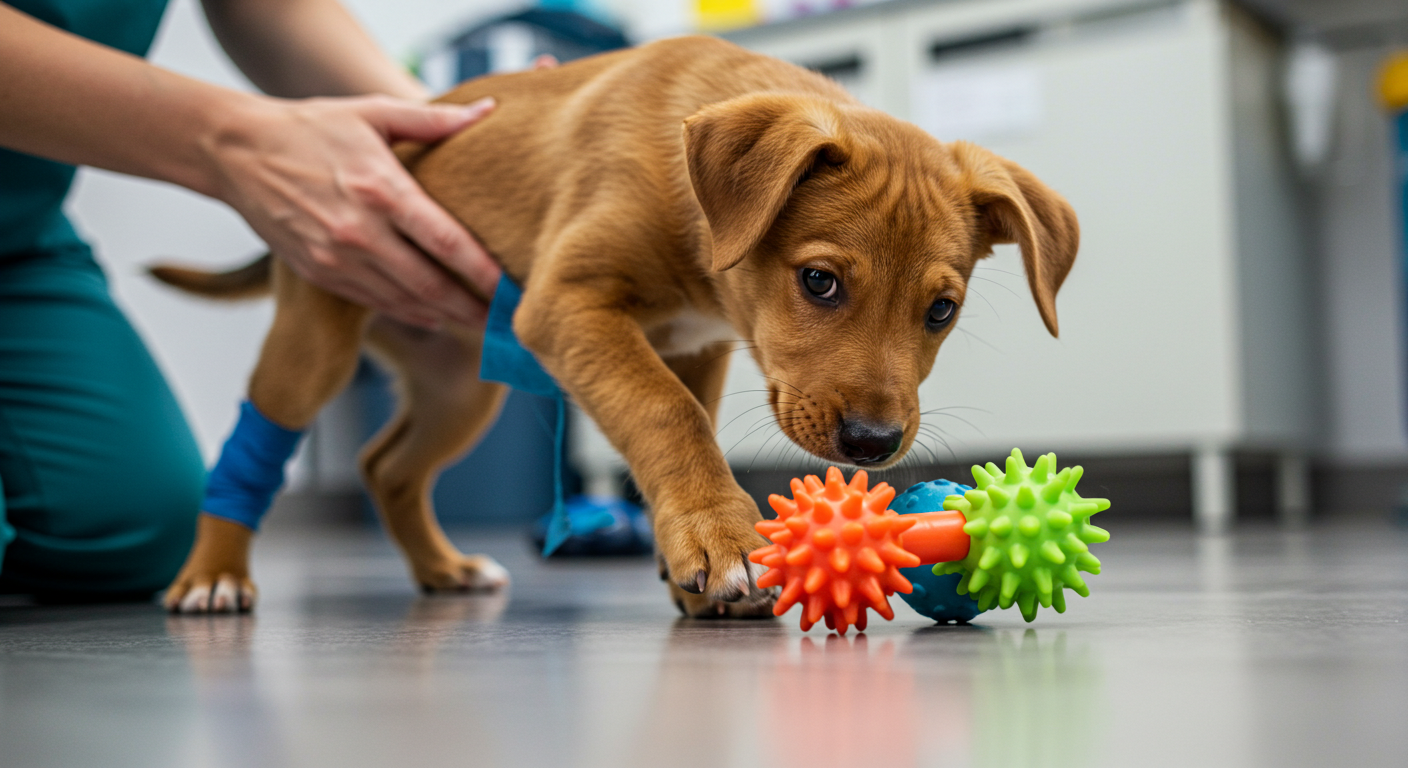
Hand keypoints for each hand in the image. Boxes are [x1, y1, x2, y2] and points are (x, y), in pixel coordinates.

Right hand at [204, 94, 500, 326]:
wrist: (238, 152)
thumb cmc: (312, 127)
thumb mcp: (373, 113)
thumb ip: (433, 119)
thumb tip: (487, 112)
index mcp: (381, 190)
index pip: (446, 243)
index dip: (483, 272)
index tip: (514, 288)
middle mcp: (360, 232)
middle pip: (430, 285)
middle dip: (473, 308)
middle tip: (507, 322)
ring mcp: (337, 259)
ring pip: (404, 302)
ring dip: (446, 316)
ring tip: (482, 324)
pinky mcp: (321, 274)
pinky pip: (376, 303)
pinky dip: (411, 313)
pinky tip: (437, 316)